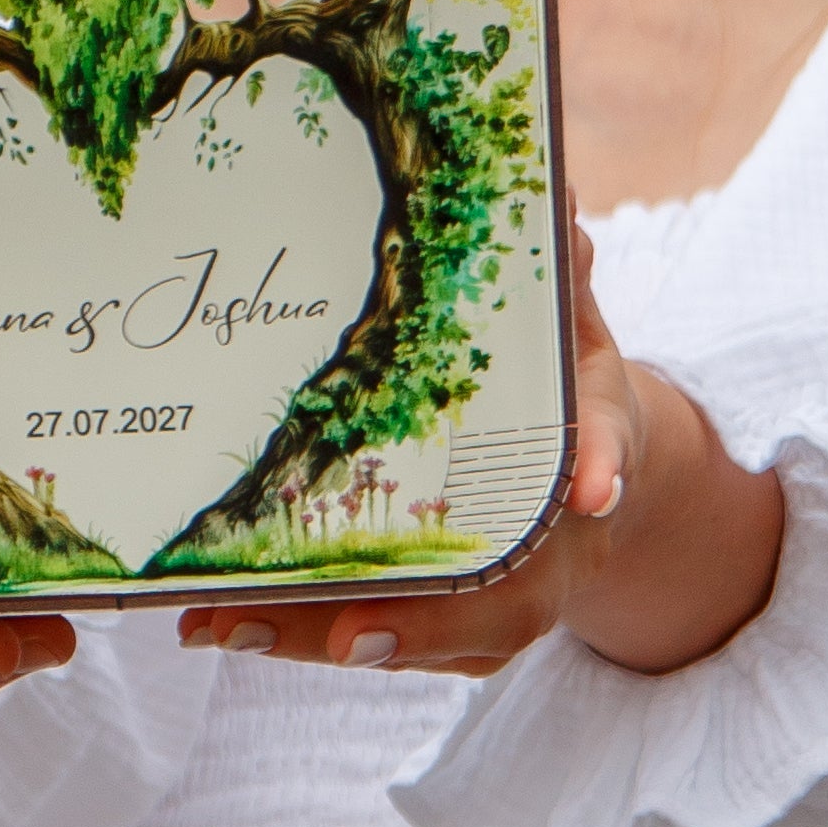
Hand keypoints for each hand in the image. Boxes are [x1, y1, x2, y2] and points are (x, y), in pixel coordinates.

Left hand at [176, 222, 781, 682]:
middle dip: (417, 618)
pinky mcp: (444, 627)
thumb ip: (555, 275)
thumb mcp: (571, 329)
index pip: (612, 447)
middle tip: (346, 632)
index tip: (594, 491)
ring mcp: (503, 599)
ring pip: (421, 633)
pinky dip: (297, 634)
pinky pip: (370, 636)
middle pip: (501, 598)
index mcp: (597, 448)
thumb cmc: (564, 393)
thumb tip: (547, 190)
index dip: (604, 462)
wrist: (592, 482)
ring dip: (322, 634)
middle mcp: (555, 546)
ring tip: (227, 624)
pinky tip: (215, 623)